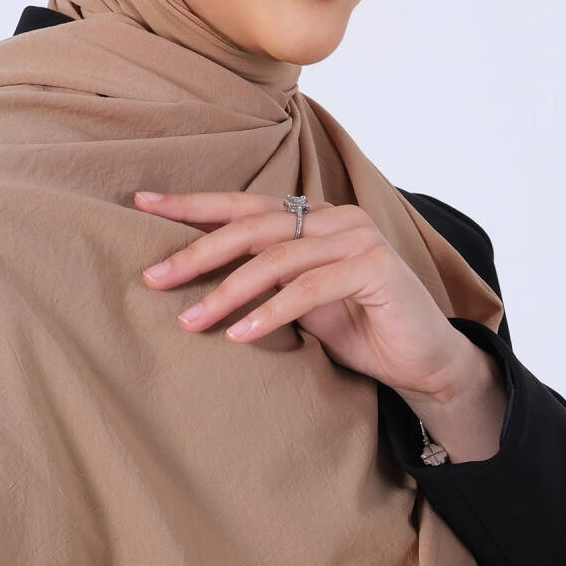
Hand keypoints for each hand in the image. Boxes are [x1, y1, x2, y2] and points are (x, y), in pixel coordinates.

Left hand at [134, 189, 474, 401]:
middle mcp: (334, 217)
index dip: (192, 205)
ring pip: (275, 258)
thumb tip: (189, 272)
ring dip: (226, 292)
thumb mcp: (296, 299)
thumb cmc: (356, 327)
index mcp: (312, 216)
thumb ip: (260, 276)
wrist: (422, 361)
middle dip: (197, 251)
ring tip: (189, 321)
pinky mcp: (374, 267)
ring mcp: (357, 237)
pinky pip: (309, 288)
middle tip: (153, 277)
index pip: (243, 205)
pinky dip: (270, 312)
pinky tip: (240, 335)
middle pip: (251, 226)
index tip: (142, 204)